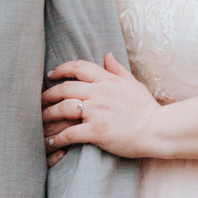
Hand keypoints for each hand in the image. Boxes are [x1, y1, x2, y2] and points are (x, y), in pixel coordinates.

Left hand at [42, 54, 159, 161]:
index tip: (51, 75)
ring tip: (41, 121)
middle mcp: (100, 93)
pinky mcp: (96, 131)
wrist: (157, 130)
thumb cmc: (146, 108)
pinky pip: (70, 133)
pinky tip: (50, 142)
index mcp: (108, 80)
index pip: (79, 67)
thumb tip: (107, 55)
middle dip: (48, 94)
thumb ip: (117, 70)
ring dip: (48, 115)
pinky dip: (57, 138)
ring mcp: (97, 112)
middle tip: (40, 100)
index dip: (62, 69)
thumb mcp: (133, 84)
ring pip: (63, 109)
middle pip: (65, 88)